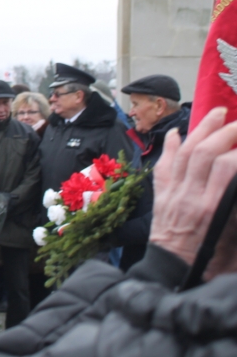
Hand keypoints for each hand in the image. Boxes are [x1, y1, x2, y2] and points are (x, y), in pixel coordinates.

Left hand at [149, 107, 236, 265]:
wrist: (173, 275)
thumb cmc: (212, 263)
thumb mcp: (236, 241)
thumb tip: (236, 179)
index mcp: (212, 209)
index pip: (228, 167)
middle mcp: (190, 197)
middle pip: (205, 153)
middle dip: (225, 132)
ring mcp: (172, 194)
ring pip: (184, 153)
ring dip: (202, 130)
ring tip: (218, 114)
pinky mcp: (161, 196)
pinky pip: (163, 165)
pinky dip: (171, 146)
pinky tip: (179, 133)